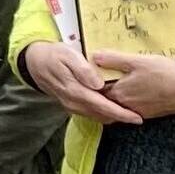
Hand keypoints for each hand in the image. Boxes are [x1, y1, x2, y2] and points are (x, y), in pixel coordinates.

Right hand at [22, 41, 140, 124]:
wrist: (35, 62)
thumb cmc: (54, 55)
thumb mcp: (68, 55)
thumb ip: (83, 70)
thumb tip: (99, 84)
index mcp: (75, 91)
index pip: (102, 106)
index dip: (120, 113)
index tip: (136, 118)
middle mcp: (73, 103)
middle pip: (102, 115)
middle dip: (121, 117)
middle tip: (139, 116)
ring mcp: (71, 106)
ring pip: (97, 116)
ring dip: (113, 116)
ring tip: (129, 113)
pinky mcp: (71, 105)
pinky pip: (90, 113)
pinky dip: (103, 113)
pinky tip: (112, 108)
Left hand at [93, 51, 174, 117]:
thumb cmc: (165, 73)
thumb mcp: (137, 61)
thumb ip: (114, 59)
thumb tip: (94, 56)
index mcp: (118, 93)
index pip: (96, 90)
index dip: (92, 81)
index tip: (89, 73)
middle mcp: (125, 106)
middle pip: (107, 98)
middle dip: (102, 90)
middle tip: (99, 79)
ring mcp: (138, 111)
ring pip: (119, 104)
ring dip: (115, 97)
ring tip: (114, 85)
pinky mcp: (150, 114)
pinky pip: (132, 109)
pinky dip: (128, 102)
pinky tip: (132, 92)